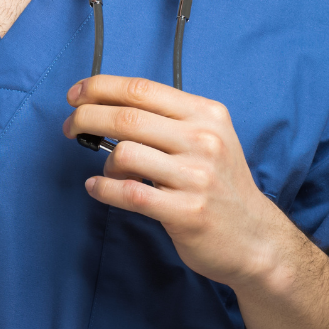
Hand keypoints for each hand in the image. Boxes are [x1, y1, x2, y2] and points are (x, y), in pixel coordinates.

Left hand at [63, 75, 290, 289]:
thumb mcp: (206, 136)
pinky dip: (104, 188)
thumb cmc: (219, 183)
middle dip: (86, 118)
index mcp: (206, 114)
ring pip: (125, 153)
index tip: (75, 95)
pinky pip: (129, 193)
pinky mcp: (187, 212)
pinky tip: (97, 188)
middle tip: (71, 127)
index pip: (140, 89)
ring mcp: (197, 177)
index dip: (99, 88)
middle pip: (126, 117)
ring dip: (104, 160)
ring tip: (107, 170)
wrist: (257, 240)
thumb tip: (103, 102)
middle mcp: (204, 140)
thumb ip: (164, 117)